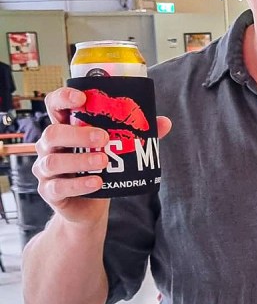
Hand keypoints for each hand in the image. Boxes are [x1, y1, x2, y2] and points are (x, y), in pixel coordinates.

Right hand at [33, 87, 171, 225]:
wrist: (88, 206)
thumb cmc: (101, 169)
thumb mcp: (116, 149)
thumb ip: (137, 134)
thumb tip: (164, 122)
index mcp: (65, 128)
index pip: (54, 105)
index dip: (63, 98)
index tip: (82, 97)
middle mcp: (50, 146)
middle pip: (53, 133)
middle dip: (77, 134)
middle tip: (103, 137)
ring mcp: (46, 169)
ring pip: (53, 161)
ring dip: (80, 160)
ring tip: (104, 160)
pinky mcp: (49, 191)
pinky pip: (58, 186)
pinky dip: (79, 184)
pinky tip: (97, 182)